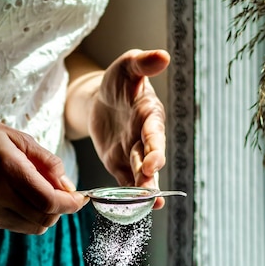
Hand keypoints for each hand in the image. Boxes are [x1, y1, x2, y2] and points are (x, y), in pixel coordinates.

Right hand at [0, 119, 86, 233]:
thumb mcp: (19, 138)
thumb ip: (47, 162)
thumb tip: (68, 186)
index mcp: (7, 169)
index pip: (48, 201)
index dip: (70, 204)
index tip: (81, 198)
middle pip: (44, 218)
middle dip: (62, 210)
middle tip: (65, 194)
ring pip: (34, 226)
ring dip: (48, 215)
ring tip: (44, 194)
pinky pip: (21, 226)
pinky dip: (33, 216)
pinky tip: (28, 198)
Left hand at [89, 49, 169, 208]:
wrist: (102, 100)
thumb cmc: (118, 81)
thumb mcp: (126, 67)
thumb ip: (142, 63)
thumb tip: (162, 55)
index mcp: (149, 115)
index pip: (153, 133)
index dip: (154, 147)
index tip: (153, 162)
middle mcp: (145, 138)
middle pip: (149, 158)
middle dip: (149, 175)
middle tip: (149, 190)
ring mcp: (133, 153)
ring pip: (140, 175)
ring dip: (143, 190)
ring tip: (149, 205)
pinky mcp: (119, 165)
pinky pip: (124, 182)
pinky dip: (127, 196)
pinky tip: (133, 210)